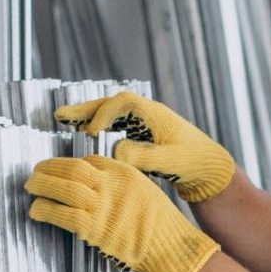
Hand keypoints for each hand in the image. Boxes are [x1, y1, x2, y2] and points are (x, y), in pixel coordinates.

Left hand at [24, 155, 220, 271]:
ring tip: (30, 188)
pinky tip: (35, 211)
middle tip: (34, 172)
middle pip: (71, 168)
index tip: (57, 170)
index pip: (89, 161)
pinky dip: (44, 210)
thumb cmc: (164, 227)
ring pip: (62, 187)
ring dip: (41, 186)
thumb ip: (122, 188)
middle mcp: (111, 185)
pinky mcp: (94, 228)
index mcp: (125, 173)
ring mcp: (102, 206)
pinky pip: (61, 213)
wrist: (173, 249)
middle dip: (48, 168)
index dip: (68, 164)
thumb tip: (98, 189)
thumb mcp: (146, 194)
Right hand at [55, 92, 236, 202]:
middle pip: (111, 104)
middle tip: (60, 116)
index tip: (90, 132)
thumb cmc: (194, 163)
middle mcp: (148, 113)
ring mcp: (145, 122)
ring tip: (64, 121)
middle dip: (85, 109)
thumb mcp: (170, 162)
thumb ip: (143, 157)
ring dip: (89, 115)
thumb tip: (116, 151)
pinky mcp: (144, 133)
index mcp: (154, 114)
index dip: (102, 115)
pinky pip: (116, 123)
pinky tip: (87, 133)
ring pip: (111, 112)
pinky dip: (100, 125)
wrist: (210, 168)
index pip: (121, 104)